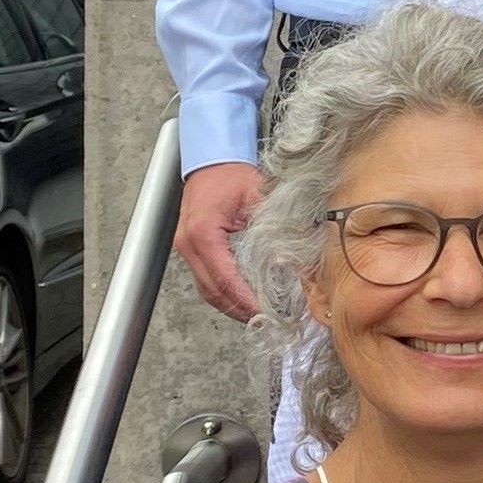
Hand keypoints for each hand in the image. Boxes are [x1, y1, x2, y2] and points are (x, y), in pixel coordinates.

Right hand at [174, 164, 264, 321]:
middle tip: (267, 322)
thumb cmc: (231, 173)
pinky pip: (205, 280)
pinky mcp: (191, 249)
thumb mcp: (258, 195)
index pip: (225, 279)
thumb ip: (274, 226)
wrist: (211, 159)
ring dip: (231, 306)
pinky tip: (243, 300)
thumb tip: (296, 256)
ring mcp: (186, 248)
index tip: (267, 314)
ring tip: (258, 317)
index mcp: (203, 233)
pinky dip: (223, 293)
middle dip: (240, 310)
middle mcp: (189, 244)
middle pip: (212, 291)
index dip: (246, 301)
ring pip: (206, 290)